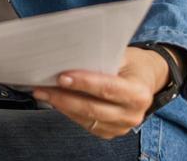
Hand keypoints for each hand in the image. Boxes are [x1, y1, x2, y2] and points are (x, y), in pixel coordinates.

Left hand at [32, 46, 170, 138]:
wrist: (144, 80)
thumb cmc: (129, 64)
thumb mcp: (121, 55)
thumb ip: (100, 58)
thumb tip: (68, 56)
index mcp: (139, 93)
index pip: (107, 89)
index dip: (83, 83)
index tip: (61, 77)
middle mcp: (133, 114)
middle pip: (92, 108)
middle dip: (64, 97)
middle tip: (41, 87)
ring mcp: (121, 126)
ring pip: (85, 118)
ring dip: (60, 105)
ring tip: (41, 92)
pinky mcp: (109, 132)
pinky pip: (85, 124)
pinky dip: (67, 112)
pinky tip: (54, 101)